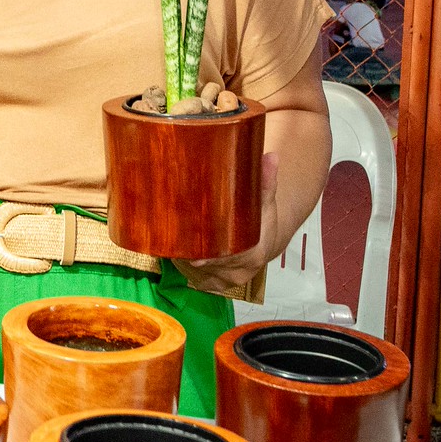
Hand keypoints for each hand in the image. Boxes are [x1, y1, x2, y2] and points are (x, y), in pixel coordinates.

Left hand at [181, 153, 283, 293]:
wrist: (265, 244)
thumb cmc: (263, 222)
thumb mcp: (266, 202)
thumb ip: (266, 182)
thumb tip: (271, 156)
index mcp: (253, 253)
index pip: (229, 256)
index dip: (211, 251)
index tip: (193, 242)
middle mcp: (239, 272)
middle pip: (209, 264)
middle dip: (190, 251)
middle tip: (172, 234)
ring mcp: (225, 281)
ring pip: (196, 272)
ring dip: (183, 258)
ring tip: (169, 239)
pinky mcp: (214, 285)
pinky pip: (194, 279)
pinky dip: (183, 267)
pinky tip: (175, 253)